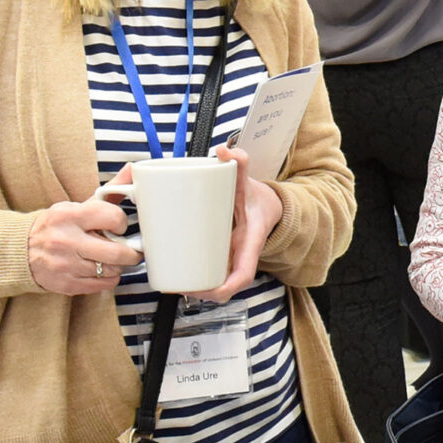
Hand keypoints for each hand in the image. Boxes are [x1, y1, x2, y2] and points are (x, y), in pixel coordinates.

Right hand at [27, 189, 135, 294]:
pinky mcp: (66, 284)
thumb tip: (134, 168)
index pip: (113, 217)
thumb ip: (109, 191)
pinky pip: (104, 285)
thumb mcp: (77, 206)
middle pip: (118, 253)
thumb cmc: (56, 226)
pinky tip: (98, 269)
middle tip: (129, 249)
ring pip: (112, 270)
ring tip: (107, 257)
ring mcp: (65, 264)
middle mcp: (65, 240)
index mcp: (69, 216)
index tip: (118, 226)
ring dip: (117, 265)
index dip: (121, 223)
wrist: (20, 250)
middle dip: (130, 252)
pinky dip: (108, 278)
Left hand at [193, 147, 282, 303]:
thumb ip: (239, 164)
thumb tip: (225, 149)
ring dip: (196, 290)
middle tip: (178, 287)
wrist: (270, 208)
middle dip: (202, 293)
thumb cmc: (258, 200)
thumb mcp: (250, 182)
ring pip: (217, 285)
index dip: (226, 286)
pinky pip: (213, 276)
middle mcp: (243, 256)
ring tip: (173, 284)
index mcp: (251, 242)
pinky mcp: (224, 258)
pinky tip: (178, 279)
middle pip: (226, 287)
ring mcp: (233, 260)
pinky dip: (197, 281)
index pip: (243, 274)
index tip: (209, 290)